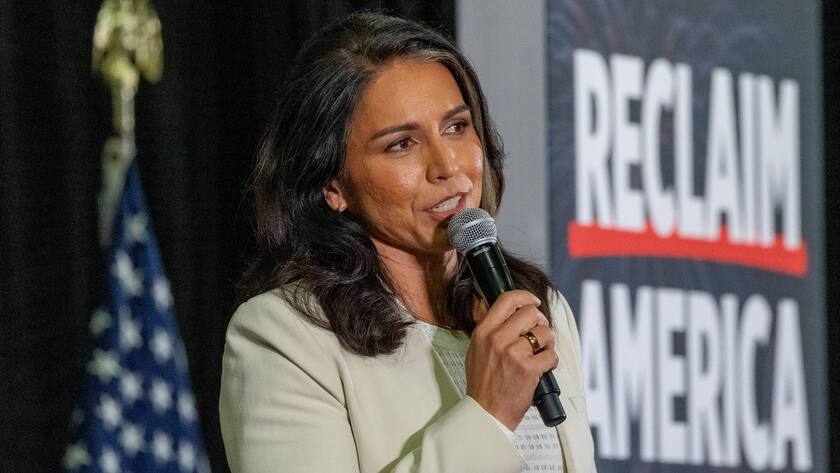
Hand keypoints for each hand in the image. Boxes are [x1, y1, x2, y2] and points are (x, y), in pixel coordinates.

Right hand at [465, 290, 558, 430]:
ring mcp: (514, 354)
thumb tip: (485, 303)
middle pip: (530, 313)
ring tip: (539, 352)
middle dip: (539, 321)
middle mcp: (497, 340)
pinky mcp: (529, 369)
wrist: (486, 412)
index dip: (525, 297)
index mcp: (483, 332)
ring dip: (547, 342)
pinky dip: (551, 360)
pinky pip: (551, 355)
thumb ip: (484, 326)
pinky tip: (542, 366)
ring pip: (544, 333)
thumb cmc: (482, 383)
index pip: (507, 300)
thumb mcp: (474, 349)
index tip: (533, 301)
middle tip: (538, 332)